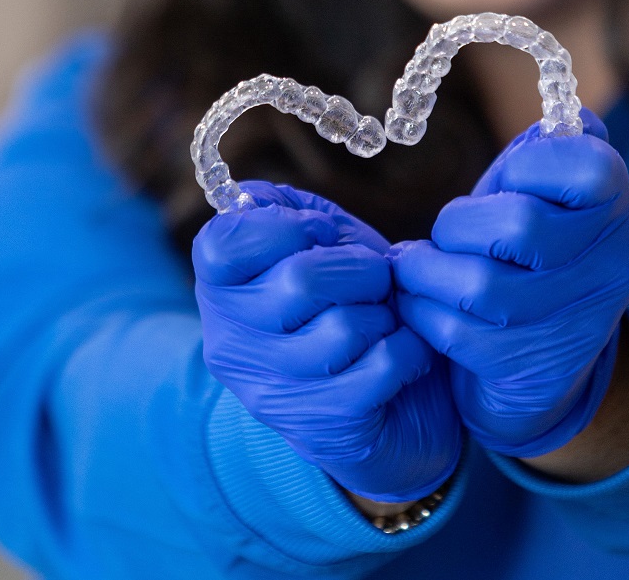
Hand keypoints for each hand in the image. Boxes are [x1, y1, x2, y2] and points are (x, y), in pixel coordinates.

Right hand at [193, 181, 461, 500]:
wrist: (386, 398)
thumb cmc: (347, 299)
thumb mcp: (316, 242)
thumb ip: (284, 211)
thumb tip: (256, 202)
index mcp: (220, 289)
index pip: (223, 245)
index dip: (285, 226)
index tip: (319, 236)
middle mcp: (231, 344)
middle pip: (300, 280)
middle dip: (359, 268)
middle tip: (373, 280)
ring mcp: (272, 392)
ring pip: (343, 328)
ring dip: (382, 313)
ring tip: (384, 319)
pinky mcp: (321, 427)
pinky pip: (381, 366)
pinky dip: (408, 349)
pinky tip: (403, 350)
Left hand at [391, 112, 628, 457]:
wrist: (543, 366)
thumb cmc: (528, 254)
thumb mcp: (542, 195)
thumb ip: (542, 152)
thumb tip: (558, 105)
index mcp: (617, 205)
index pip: (585, 167)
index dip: (525, 167)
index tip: (503, 182)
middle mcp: (613, 264)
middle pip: (518, 226)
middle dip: (458, 224)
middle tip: (444, 230)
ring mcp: (577, 322)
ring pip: (481, 286)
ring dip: (428, 271)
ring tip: (414, 264)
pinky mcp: (533, 366)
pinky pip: (457, 331)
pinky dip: (421, 311)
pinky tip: (418, 301)